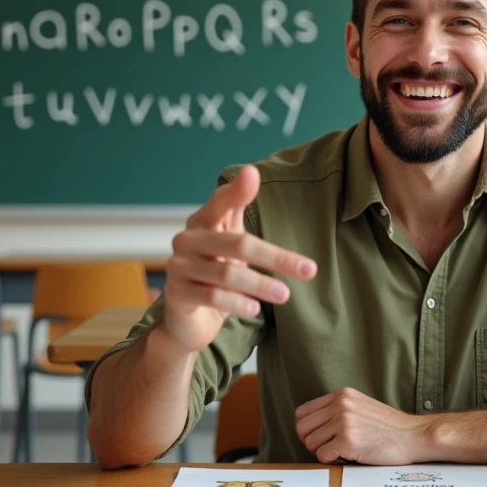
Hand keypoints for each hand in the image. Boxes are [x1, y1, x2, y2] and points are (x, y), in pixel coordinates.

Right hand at [162, 165, 316, 351]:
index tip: (252, 174)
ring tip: (285, 294)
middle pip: (237, 243)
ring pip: (226, 273)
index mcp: (203, 221)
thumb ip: (239, 206)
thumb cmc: (214, 269)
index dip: (236, 191)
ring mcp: (179, 267)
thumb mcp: (229, 236)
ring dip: (260, 285)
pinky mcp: (177, 294)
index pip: (220, 201)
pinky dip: (236, 302)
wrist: (187, 315)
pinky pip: (211, 296)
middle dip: (275, 257)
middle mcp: (187, 240)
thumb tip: (252, 171)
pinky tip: (255, 308)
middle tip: (308, 270)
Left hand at [294, 387, 431, 463]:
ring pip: (310, 443)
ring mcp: (344, 421)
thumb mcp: (361, 406)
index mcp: (342, 395)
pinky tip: (349, 457)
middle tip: (329, 448)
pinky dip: (332, 461)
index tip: (319, 437)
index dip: (307, 429)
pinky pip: (322, 456)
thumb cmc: (390, 427)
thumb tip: (312, 427)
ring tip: (343, 451)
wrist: (413, 435)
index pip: (302, 412)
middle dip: (312, 442)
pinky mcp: (348, 440)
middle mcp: (340, 405)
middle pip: (302, 428)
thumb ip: (338, 410)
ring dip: (324, 452)